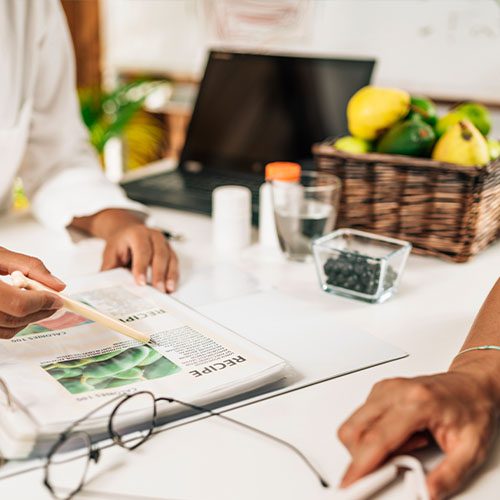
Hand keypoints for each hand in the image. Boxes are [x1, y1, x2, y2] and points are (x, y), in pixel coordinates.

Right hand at [0, 247, 64, 338]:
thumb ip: (30, 267)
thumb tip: (57, 285)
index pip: (18, 303)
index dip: (42, 302)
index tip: (58, 299)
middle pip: (14, 319)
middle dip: (40, 312)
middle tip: (53, 302)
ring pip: (6, 330)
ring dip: (28, 320)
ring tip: (37, 304)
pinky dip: (12, 324)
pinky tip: (17, 310)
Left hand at [71, 209, 178, 292]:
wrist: (128, 232)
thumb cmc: (120, 244)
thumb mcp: (110, 253)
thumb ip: (110, 268)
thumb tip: (106, 286)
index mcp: (137, 234)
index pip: (142, 250)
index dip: (142, 266)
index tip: (141, 282)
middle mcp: (154, 236)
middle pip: (159, 254)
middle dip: (159, 273)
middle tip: (158, 289)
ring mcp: (164, 243)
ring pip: (170, 258)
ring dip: (170, 275)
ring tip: (167, 290)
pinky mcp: (170, 251)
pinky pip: (175, 263)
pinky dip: (174, 275)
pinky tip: (171, 287)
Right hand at [338, 372, 496, 499]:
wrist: (471, 385)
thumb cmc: (472, 408)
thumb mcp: (471, 449)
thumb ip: (448, 475)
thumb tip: (428, 492)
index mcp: (417, 403)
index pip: (377, 439)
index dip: (360, 465)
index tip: (351, 483)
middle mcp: (395, 391)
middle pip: (355, 430)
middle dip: (362, 458)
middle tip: (390, 468)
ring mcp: (385, 388)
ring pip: (353, 424)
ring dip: (369, 446)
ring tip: (404, 447)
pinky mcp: (380, 389)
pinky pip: (360, 417)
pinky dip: (373, 434)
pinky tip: (400, 435)